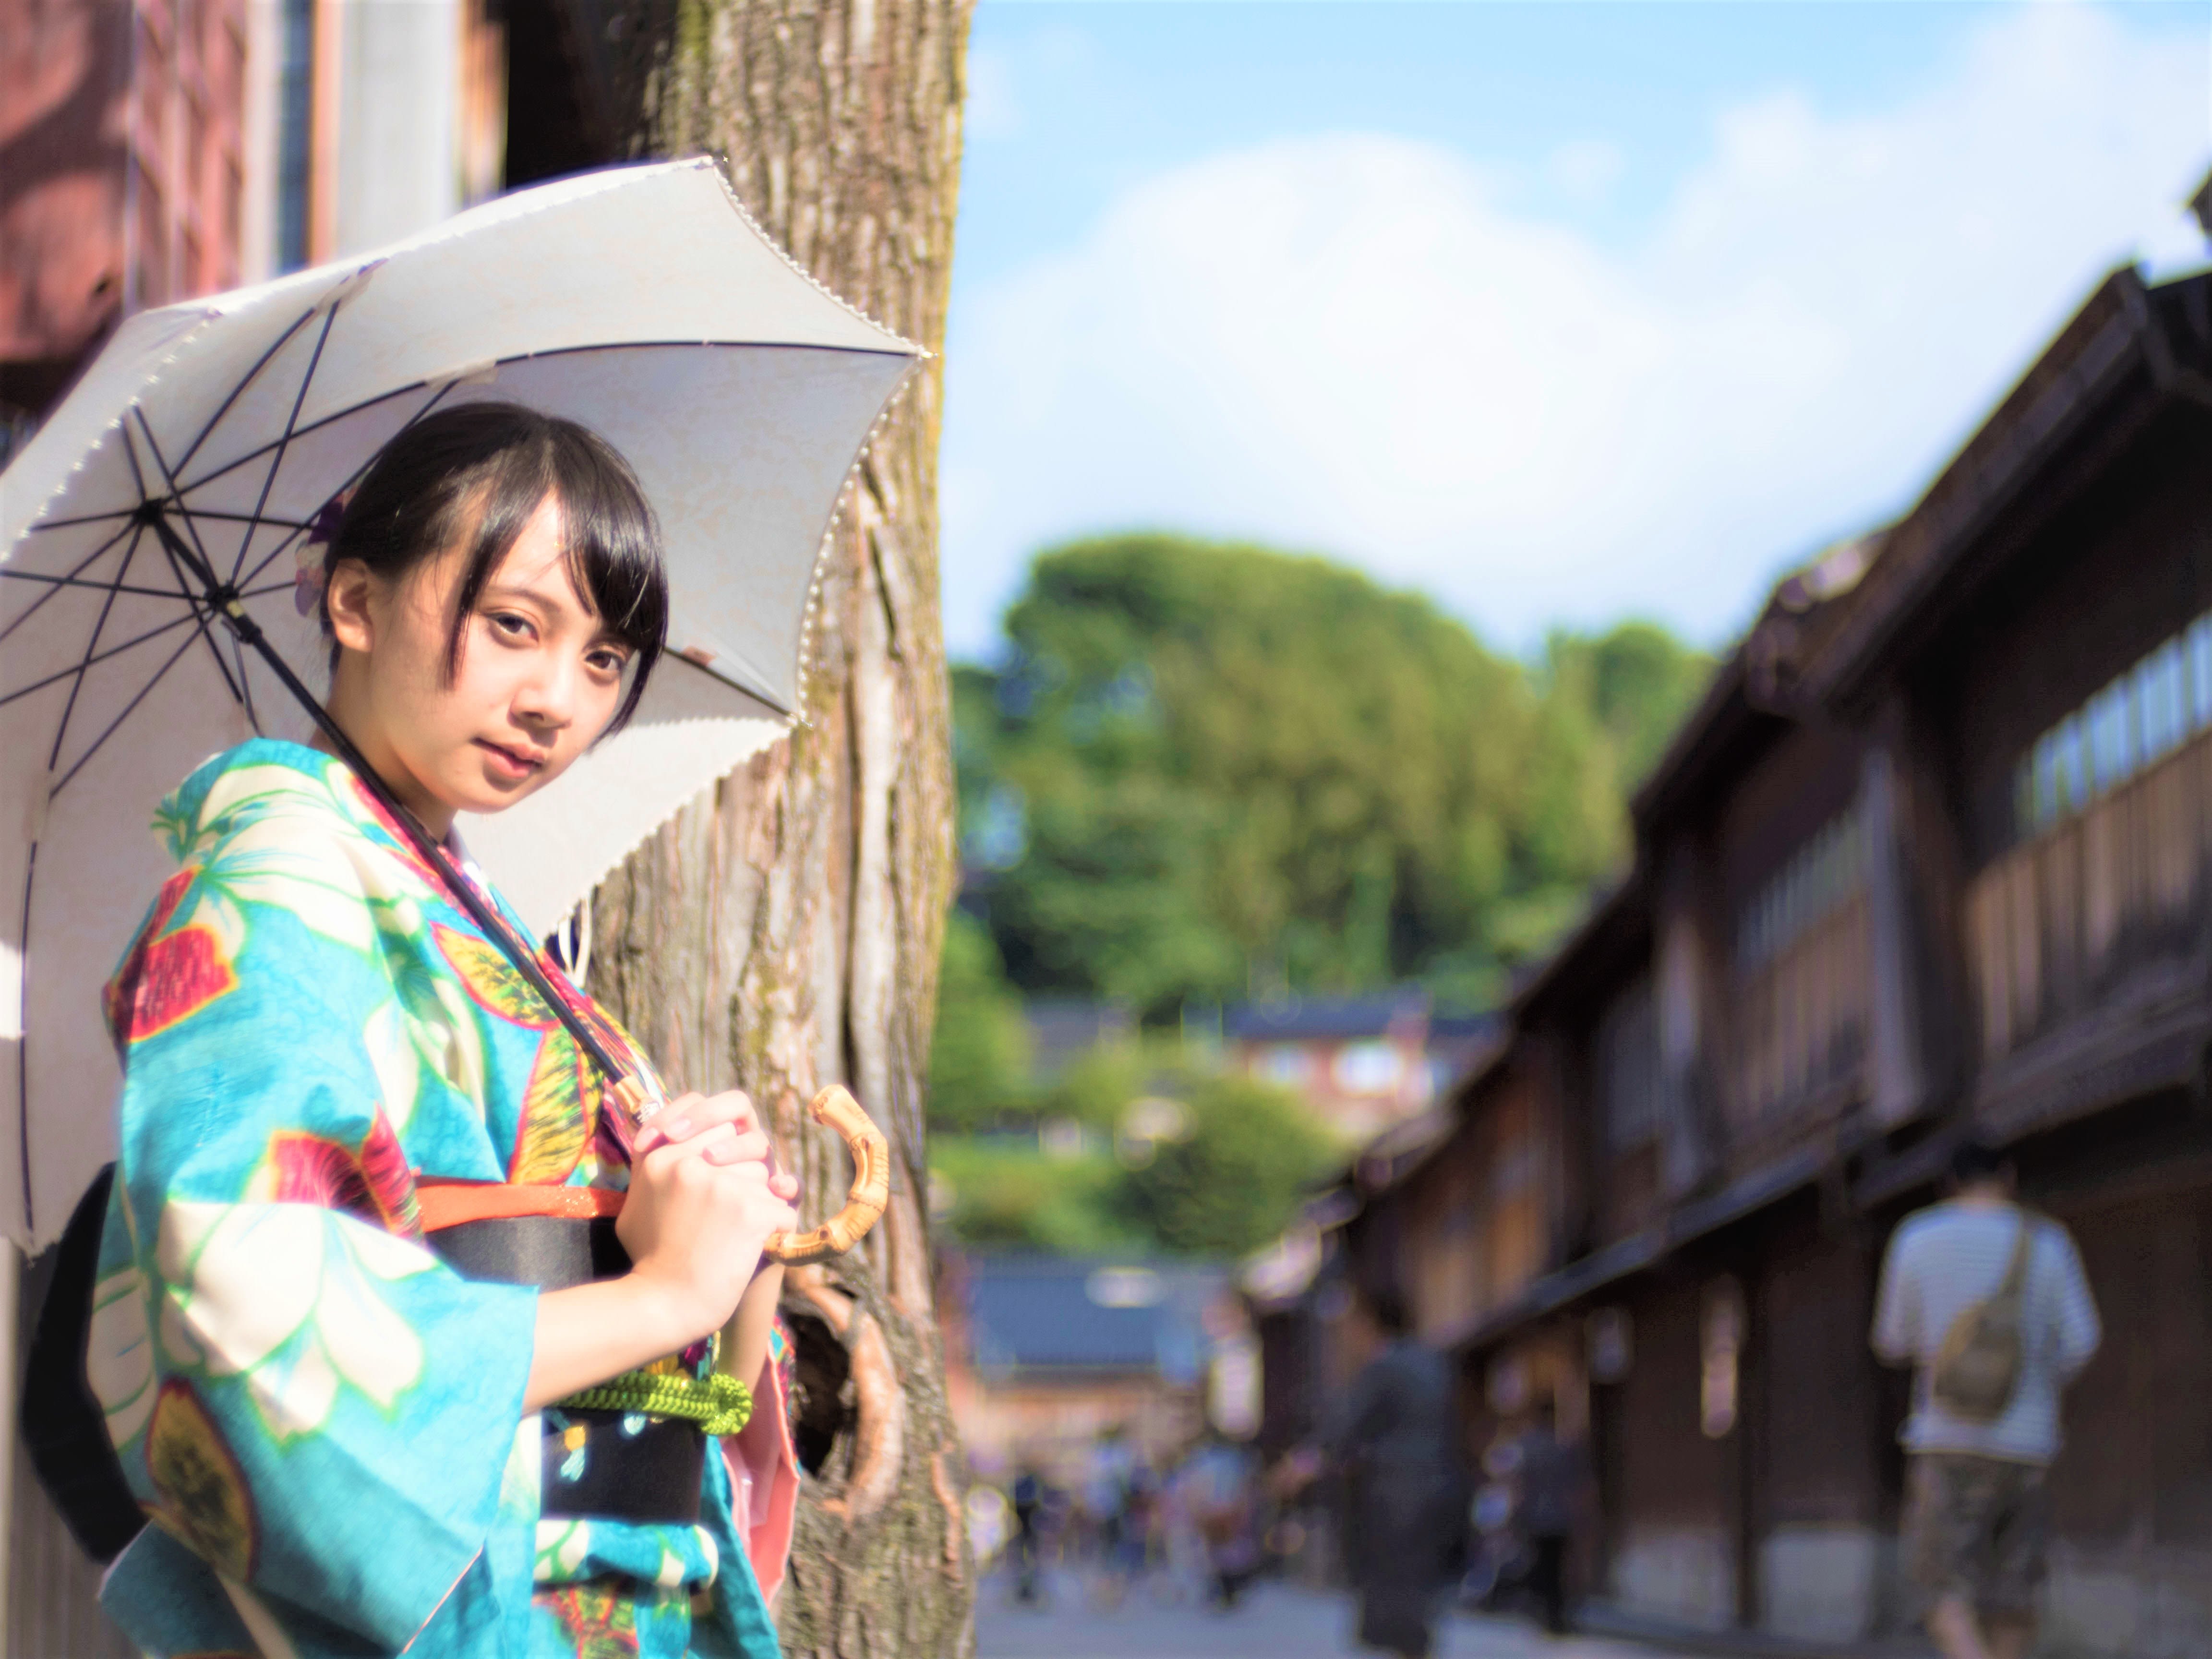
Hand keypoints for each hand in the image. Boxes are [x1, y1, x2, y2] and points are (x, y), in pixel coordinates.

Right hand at [617, 1090, 798, 1343]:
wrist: (664, 1305)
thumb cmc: (650, 1260)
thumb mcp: (636, 1205)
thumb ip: (654, 1170)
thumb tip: (671, 1140)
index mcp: (659, 1157)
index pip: (702, 1108)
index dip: (717, 1122)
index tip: (717, 1147)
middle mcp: (688, 1162)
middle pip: (741, 1141)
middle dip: (745, 1169)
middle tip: (727, 1210)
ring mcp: (721, 1183)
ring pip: (766, 1178)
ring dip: (760, 1206)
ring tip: (733, 1239)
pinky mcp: (750, 1209)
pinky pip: (783, 1209)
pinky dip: (775, 1234)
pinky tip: (751, 1253)